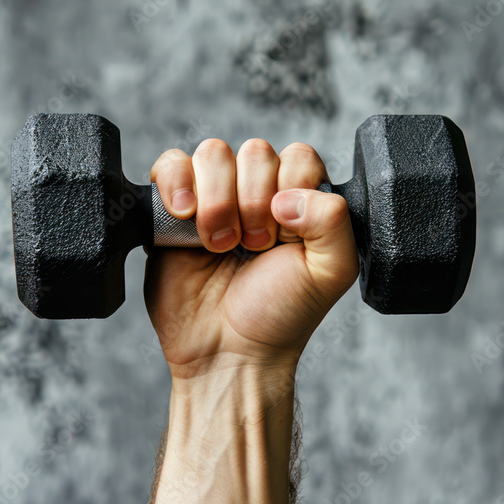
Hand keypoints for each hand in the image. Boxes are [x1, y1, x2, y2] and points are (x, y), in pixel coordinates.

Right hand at [144, 137, 359, 375]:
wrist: (227, 351)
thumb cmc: (280, 314)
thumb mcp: (331, 271)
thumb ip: (333, 220)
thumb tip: (288, 194)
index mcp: (299, 199)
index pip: (298, 156)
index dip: (290, 191)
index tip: (283, 236)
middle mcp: (256, 192)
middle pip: (254, 152)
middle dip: (253, 202)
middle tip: (252, 247)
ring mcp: (213, 197)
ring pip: (212, 154)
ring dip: (217, 200)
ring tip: (218, 243)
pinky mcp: (171, 208)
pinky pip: (170, 164)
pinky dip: (177, 183)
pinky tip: (184, 217)